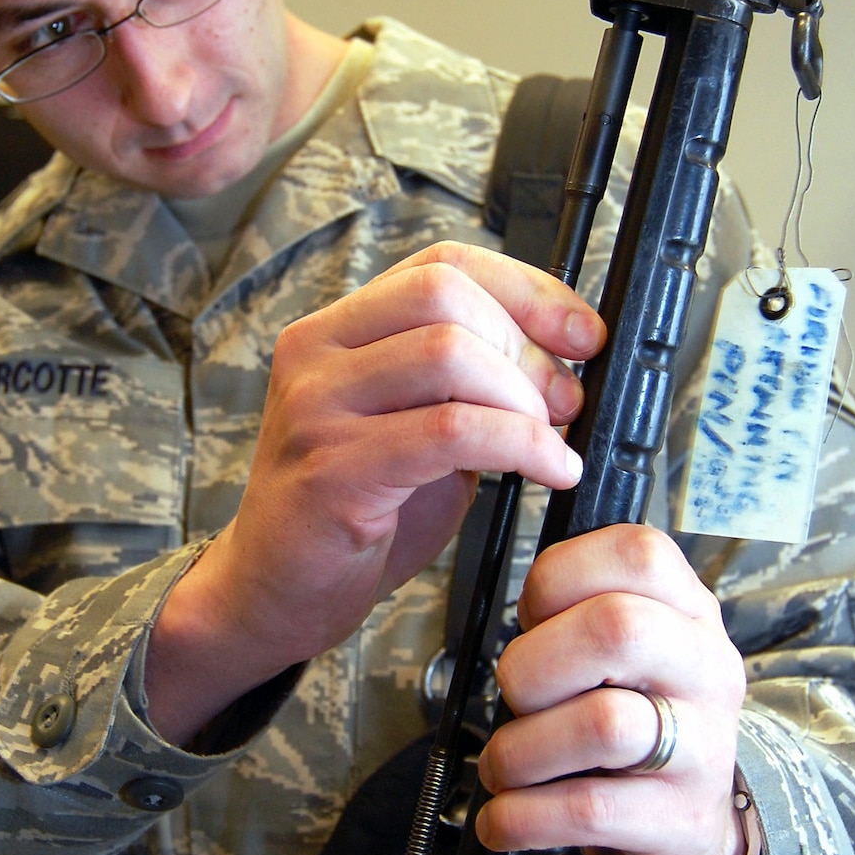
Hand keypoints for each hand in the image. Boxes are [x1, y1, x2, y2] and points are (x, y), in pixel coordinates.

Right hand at [147, 242, 603, 741]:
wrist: (273, 590)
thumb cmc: (350, 510)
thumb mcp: (411, 426)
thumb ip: (465, 385)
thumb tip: (562, 359)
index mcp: (336, 330)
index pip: (440, 264)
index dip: (525, 289)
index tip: (581, 333)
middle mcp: (316, 352)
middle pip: (444, 296)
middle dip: (526, 344)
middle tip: (565, 399)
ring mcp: (317, 407)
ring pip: (448, 354)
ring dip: (523, 397)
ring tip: (552, 440)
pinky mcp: (333, 469)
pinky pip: (450, 432)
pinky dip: (521, 446)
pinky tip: (548, 470)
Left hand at [476, 525, 747, 854]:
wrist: (689, 832)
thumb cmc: (633, 724)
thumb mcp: (624, 656)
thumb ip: (578, 619)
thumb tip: (517, 629)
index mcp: (690, 612)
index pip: (637, 553)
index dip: (557, 578)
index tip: (530, 620)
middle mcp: (708, 670)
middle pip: (617, 628)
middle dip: (533, 664)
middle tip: (514, 698)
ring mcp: (705, 747)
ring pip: (603, 724)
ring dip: (520, 750)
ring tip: (503, 767)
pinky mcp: (683, 820)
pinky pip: (588, 809)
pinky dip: (523, 815)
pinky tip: (504, 821)